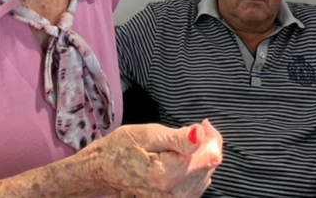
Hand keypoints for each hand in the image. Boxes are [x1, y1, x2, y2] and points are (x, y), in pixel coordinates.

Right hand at [91, 120, 222, 197]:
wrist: (103, 172)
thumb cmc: (121, 149)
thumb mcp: (147, 134)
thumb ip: (177, 138)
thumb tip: (200, 134)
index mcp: (169, 174)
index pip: (211, 155)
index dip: (211, 136)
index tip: (201, 124)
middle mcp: (176, 194)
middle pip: (209, 165)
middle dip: (204, 146)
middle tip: (184, 134)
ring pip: (205, 174)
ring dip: (198, 158)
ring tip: (176, 148)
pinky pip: (197, 184)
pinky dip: (192, 170)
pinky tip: (177, 162)